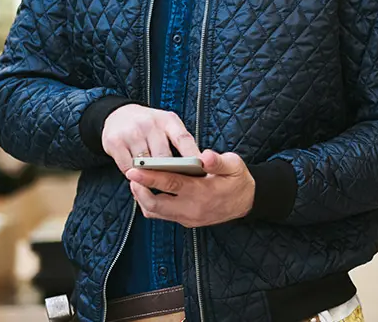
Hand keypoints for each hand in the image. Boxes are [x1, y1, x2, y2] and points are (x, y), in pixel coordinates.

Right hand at [101, 104, 199, 172]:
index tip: (201, 169)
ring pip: (145, 163)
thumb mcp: (167, 125)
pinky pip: (127, 166)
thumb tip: (198, 165)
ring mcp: (131, 132)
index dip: (192, 155)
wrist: (119, 114)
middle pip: (163, 155)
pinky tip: (138, 177)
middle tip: (176, 184)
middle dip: (170, 171)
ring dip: (150, 175)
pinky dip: (134, 175)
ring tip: (156, 181)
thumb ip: (180, 142)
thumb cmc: (150, 125)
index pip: (183, 138)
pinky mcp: (115, 142)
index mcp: (167, 120)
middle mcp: (149, 124)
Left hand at [125, 150, 255, 227]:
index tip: (134, 170)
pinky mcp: (186, 221)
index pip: (171, 184)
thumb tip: (205, 156)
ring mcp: (188, 217)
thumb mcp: (234, 165)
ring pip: (155, 212)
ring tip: (137, 182)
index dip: (150, 177)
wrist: (247, 202)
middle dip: (139, 190)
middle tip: (130, 175)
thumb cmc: (238, 180)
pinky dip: (151, 204)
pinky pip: (161, 215)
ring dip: (142, 198)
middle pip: (155, 204)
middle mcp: (192, 208)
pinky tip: (149, 191)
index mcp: (203, 192)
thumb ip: (218, 161)